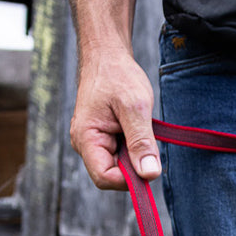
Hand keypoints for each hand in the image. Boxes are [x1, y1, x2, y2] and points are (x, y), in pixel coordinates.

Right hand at [68, 49, 160, 189]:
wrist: (107, 56)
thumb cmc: (118, 76)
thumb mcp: (135, 108)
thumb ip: (141, 142)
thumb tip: (150, 174)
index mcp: (86, 138)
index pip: (105, 178)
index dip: (129, 179)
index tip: (149, 164)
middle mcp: (85, 144)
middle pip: (113, 175)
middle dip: (134, 165)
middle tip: (146, 138)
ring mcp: (93, 142)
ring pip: (120, 166)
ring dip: (136, 154)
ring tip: (139, 127)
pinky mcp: (103, 138)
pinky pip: (122, 155)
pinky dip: (135, 147)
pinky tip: (136, 128)